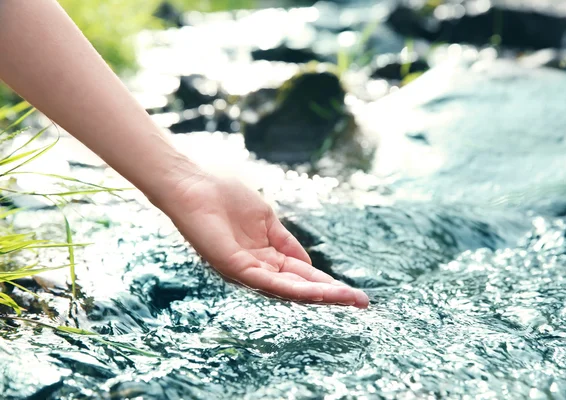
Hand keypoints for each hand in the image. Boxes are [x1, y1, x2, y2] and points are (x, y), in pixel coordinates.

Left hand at [157, 172, 368, 307]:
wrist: (194, 183)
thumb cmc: (224, 195)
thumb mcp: (266, 220)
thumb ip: (286, 243)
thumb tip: (309, 265)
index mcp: (264, 256)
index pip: (301, 274)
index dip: (327, 282)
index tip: (354, 293)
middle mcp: (257, 268)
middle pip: (299, 287)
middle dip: (331, 295)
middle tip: (362, 304)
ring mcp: (245, 270)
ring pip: (288, 290)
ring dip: (320, 296)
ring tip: (348, 300)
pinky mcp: (234, 267)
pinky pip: (270, 282)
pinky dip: (296, 288)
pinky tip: (319, 291)